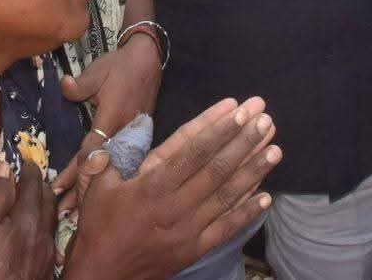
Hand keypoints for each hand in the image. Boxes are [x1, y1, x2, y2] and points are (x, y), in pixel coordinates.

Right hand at [0, 159, 59, 279]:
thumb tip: (5, 167)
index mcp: (28, 216)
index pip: (33, 184)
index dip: (29, 171)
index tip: (26, 162)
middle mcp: (44, 231)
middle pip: (49, 199)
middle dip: (42, 185)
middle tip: (34, 179)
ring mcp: (48, 251)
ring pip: (52, 219)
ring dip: (47, 205)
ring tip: (39, 200)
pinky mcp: (47, 268)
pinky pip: (52, 238)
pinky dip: (46, 226)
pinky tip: (39, 233)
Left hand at [52, 34, 162, 208]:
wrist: (148, 60)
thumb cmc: (120, 66)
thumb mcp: (98, 71)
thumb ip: (80, 84)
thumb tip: (63, 86)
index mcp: (112, 119)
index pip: (90, 151)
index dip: (74, 171)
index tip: (57, 188)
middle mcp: (123, 134)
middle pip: (101, 170)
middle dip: (82, 193)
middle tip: (63, 214)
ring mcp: (130, 138)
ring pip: (110, 171)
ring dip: (93, 191)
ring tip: (77, 213)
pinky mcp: (134, 138)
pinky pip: (117, 164)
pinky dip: (106, 181)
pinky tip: (97, 195)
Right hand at [62, 97, 280, 279]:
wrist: (102, 276)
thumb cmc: (99, 227)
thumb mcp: (97, 187)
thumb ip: (113, 154)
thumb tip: (133, 124)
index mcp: (151, 185)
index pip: (191, 150)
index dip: (217, 128)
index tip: (237, 108)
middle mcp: (174, 205)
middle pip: (216, 168)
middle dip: (243, 141)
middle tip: (265, 119)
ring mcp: (188, 229)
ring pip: (226, 195)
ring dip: (253, 171)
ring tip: (275, 149)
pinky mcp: (195, 249)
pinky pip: (226, 228)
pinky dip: (247, 212)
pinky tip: (267, 196)